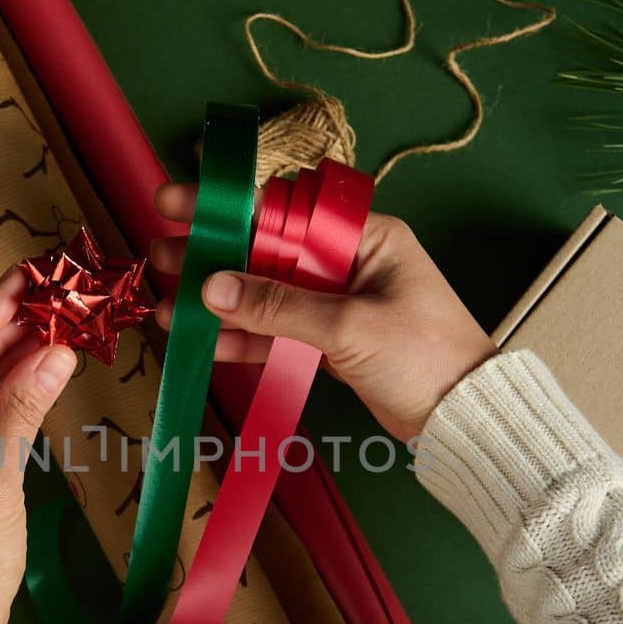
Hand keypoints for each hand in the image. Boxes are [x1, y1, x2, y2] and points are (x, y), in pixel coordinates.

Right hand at [151, 184, 496, 439]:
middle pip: (267, 251)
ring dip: (218, 303)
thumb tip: (212, 287)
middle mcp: (347, 264)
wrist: (462, 419)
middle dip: (212, 255)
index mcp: (364, 238)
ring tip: (165, 305)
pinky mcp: (330, 342)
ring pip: (265, 295)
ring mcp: (337, 304)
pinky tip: (201, 341)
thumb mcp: (349, 326)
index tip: (181, 204)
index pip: (285, 211)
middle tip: (160, 254)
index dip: (229, 207)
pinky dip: (241, 338)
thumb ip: (279, 306)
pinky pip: (276, 332)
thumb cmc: (425, 357)